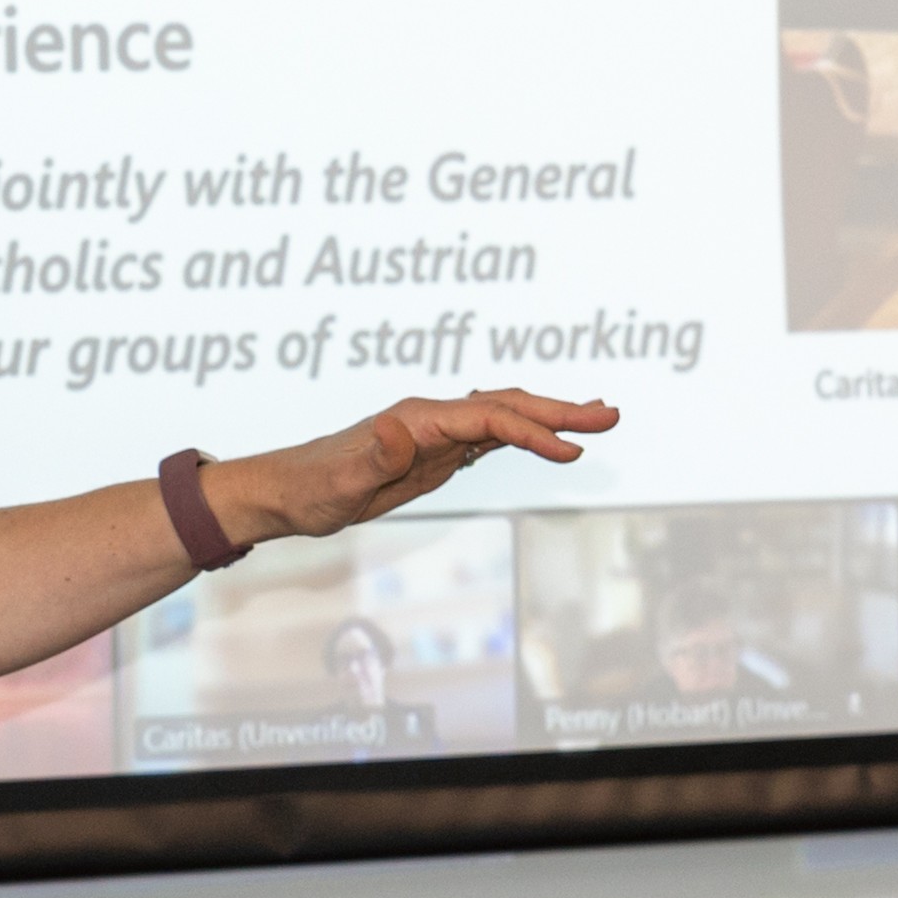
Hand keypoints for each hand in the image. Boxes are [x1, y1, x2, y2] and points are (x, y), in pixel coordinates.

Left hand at [204, 391, 616, 544]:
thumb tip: (397, 429)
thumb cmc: (309, 488)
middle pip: (506, 405)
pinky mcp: (433, 452)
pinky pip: (488, 437)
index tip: (571, 450)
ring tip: (597, 417)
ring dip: (549, 415)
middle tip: (611, 414)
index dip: (532, 431)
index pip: (488, 419)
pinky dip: (524, 434)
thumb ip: (373, 456)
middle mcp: (430, 417)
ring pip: (503, 416)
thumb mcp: (338, 482)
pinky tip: (548, 438)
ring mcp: (434, 433)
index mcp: (416, 420)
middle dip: (559, 409)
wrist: (286, 492)